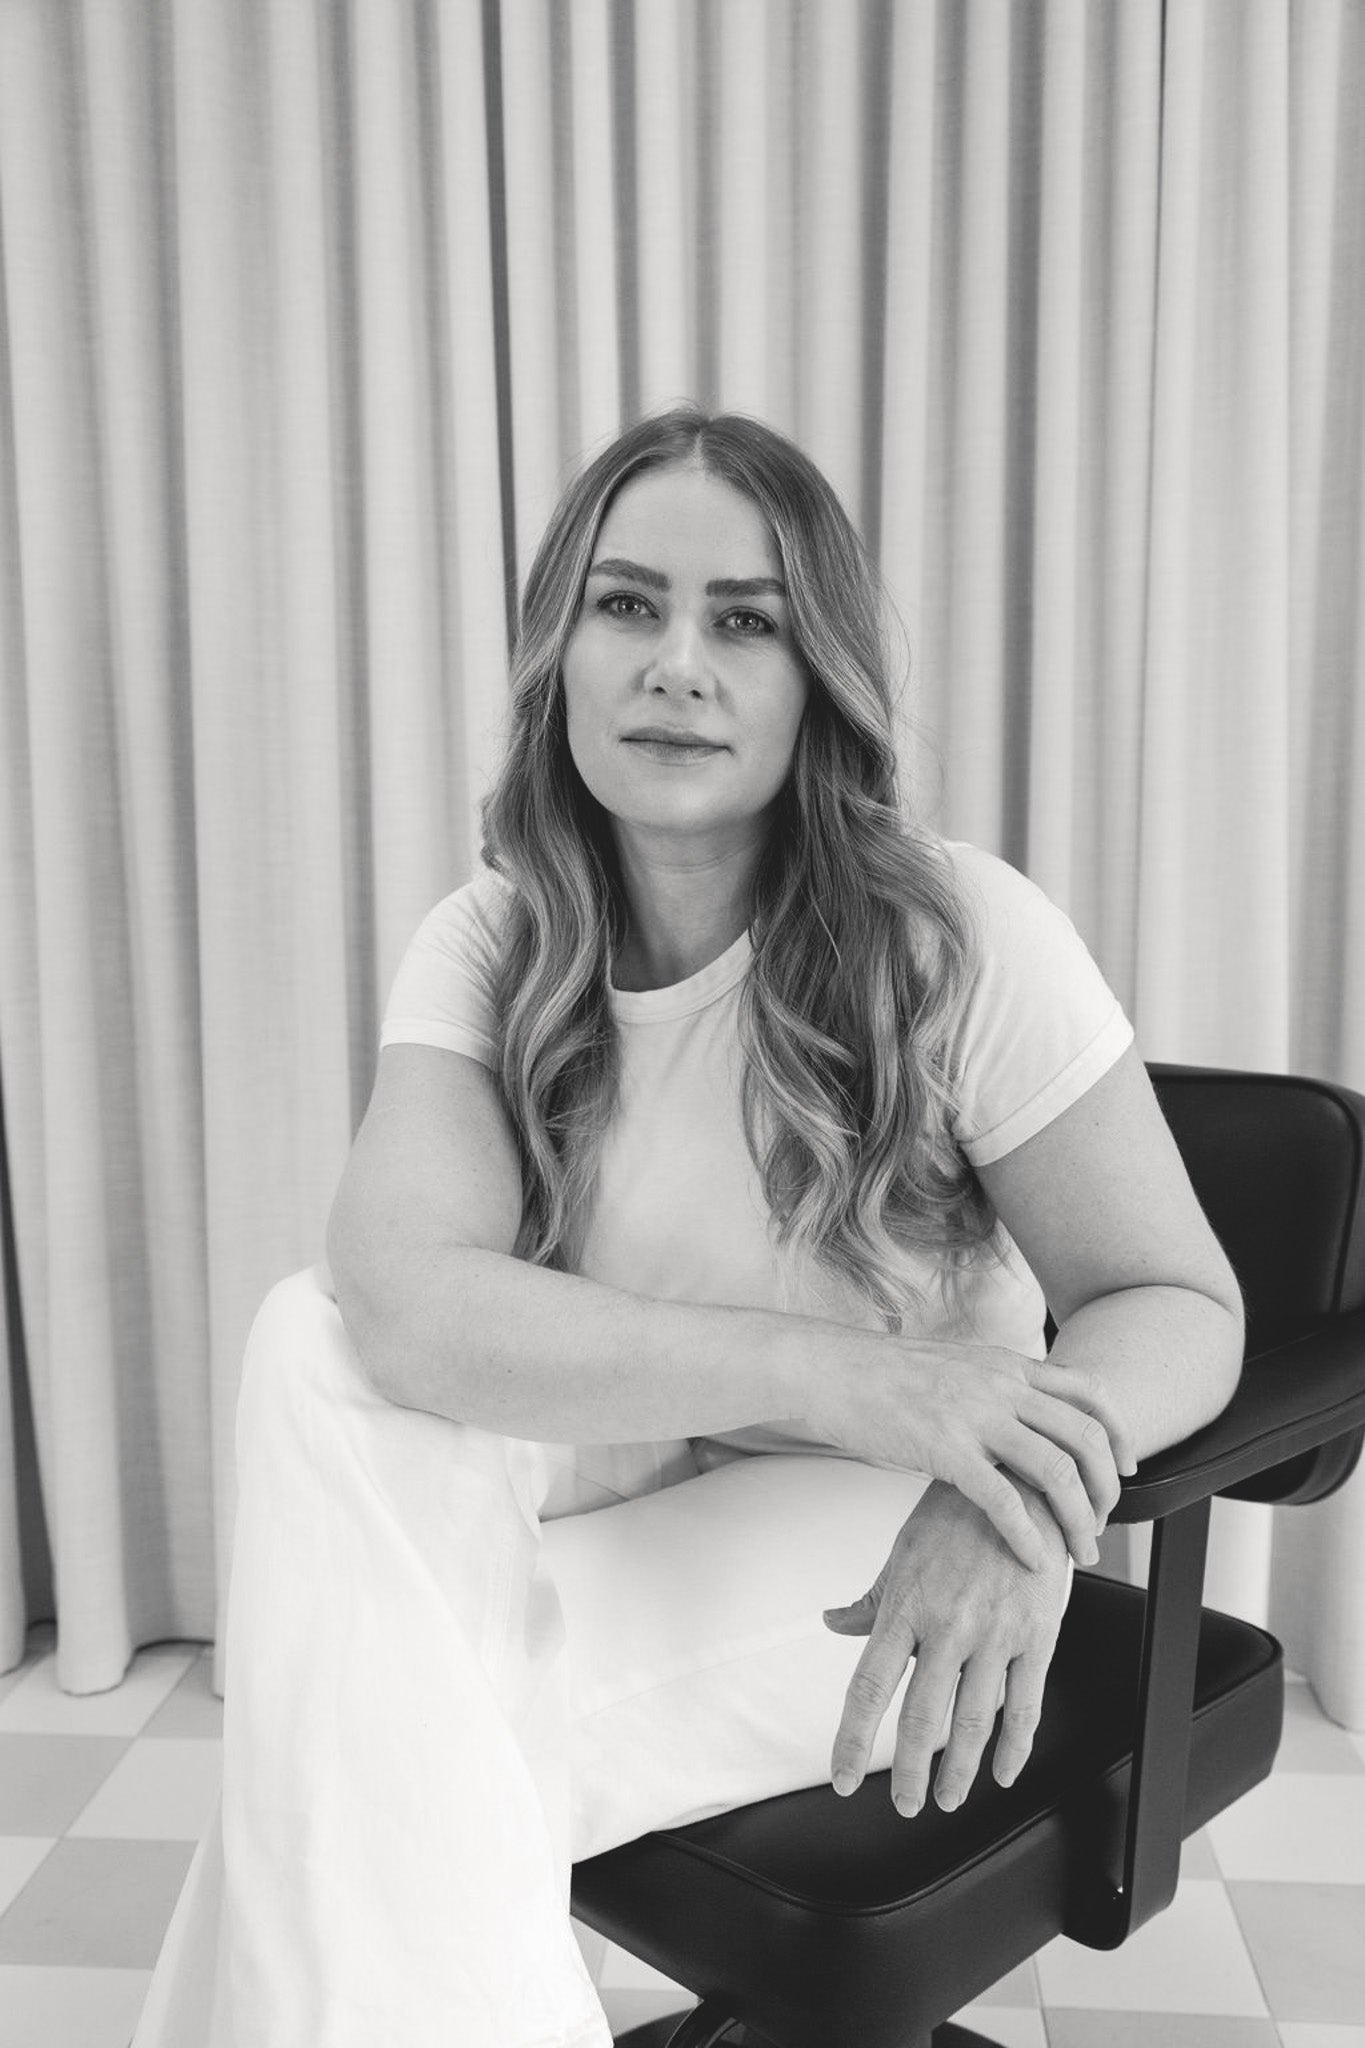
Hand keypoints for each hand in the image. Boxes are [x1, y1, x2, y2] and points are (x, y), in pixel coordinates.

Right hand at [811, 1334, 1133, 1571]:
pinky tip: (1033, 1560)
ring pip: (1057, 1471)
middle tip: (1104, 1524)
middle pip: (1085, 1436)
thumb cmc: (883, 1374)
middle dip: (1108, 1488)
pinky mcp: (945, 1449)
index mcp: (1007, 1365)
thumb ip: (994, 1384)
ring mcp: (975, 1415)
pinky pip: (1005, 1500)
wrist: (831, 1368)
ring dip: (1078, 1519)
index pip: (1090, 1392)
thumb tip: (1020, 1410)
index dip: (1120, 1433)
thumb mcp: (956, 1364)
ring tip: (1081, 1551)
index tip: (1128, 1468)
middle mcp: (1001, 1385)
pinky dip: (1029, 1536)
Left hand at [822, 1478, 1069, 1813]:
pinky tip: (1005, 1770)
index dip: (852, 1739)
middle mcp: (947, 1625)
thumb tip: (832, 1622)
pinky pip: (1025, 1703)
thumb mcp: (903, 1553)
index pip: (868, 1687)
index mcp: (905, 1607)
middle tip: (906, 1806)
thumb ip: (871, 1600)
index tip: (842, 1778)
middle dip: (910, 1772)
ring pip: (974, 1720)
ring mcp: (994, 1633)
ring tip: (946, 1799)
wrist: (1020, 1480)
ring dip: (959, 1770)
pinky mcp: (1037, 1635)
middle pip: (921, 1717)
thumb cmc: (956, 1515)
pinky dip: (1016, 1746)